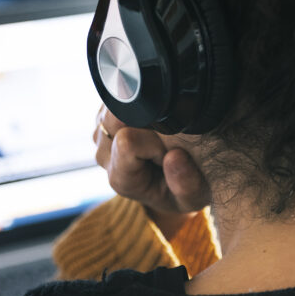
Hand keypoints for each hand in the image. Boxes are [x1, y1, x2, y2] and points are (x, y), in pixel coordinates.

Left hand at [93, 106, 210, 239]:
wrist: (172, 185)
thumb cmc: (182, 190)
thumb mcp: (193, 197)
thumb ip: (186, 184)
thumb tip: (174, 157)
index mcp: (121, 178)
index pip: (127, 142)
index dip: (154, 140)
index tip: (170, 151)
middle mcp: (105, 156)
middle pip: (115, 118)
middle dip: (146, 120)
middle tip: (166, 139)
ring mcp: (101, 137)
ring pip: (115, 105)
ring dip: (141, 112)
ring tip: (158, 134)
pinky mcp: (104, 118)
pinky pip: (117, 98)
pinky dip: (137, 105)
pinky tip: (149, 125)